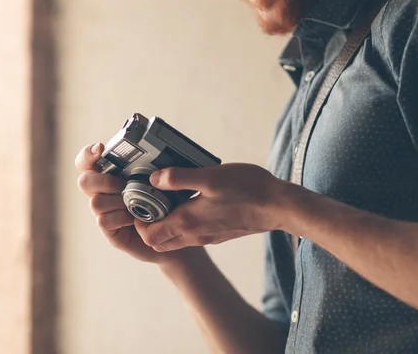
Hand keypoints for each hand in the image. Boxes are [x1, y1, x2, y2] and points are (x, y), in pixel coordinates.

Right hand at [75, 143, 200, 264]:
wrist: (172, 233)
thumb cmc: (167, 203)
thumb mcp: (161, 181)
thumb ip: (153, 167)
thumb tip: (156, 157)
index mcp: (112, 175)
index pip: (87, 161)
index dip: (88, 154)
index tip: (100, 149)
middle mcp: (103, 192)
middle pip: (84, 181)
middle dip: (103, 181)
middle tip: (123, 185)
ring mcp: (104, 211)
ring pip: (95, 202)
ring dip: (116, 202)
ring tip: (134, 205)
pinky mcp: (109, 230)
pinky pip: (104, 221)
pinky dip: (120, 218)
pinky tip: (134, 219)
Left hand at [135, 163, 286, 251]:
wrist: (279, 207)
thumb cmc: (248, 190)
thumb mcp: (210, 176)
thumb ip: (179, 178)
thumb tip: (153, 179)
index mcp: (188, 222)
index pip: (149, 236)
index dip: (138, 222)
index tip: (140, 202)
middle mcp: (195, 235)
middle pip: (159, 242)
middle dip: (148, 226)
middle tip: (150, 202)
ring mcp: (208, 237)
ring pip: (175, 240)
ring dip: (166, 225)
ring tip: (169, 199)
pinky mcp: (219, 234)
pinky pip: (191, 235)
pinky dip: (183, 224)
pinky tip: (191, 201)